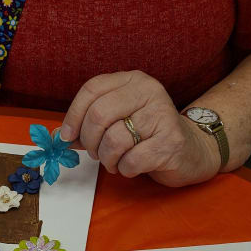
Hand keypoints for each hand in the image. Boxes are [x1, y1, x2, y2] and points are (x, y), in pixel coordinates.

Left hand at [60, 71, 220, 186]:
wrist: (189, 150)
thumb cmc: (145, 135)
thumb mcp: (116, 122)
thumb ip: (88, 126)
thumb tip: (60, 136)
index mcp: (132, 81)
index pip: (92, 89)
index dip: (73, 115)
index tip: (67, 136)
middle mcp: (149, 92)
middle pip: (99, 115)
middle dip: (91, 142)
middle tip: (97, 153)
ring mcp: (162, 115)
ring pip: (113, 141)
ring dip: (108, 159)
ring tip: (116, 161)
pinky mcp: (170, 142)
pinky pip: (131, 161)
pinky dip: (125, 169)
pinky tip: (132, 166)